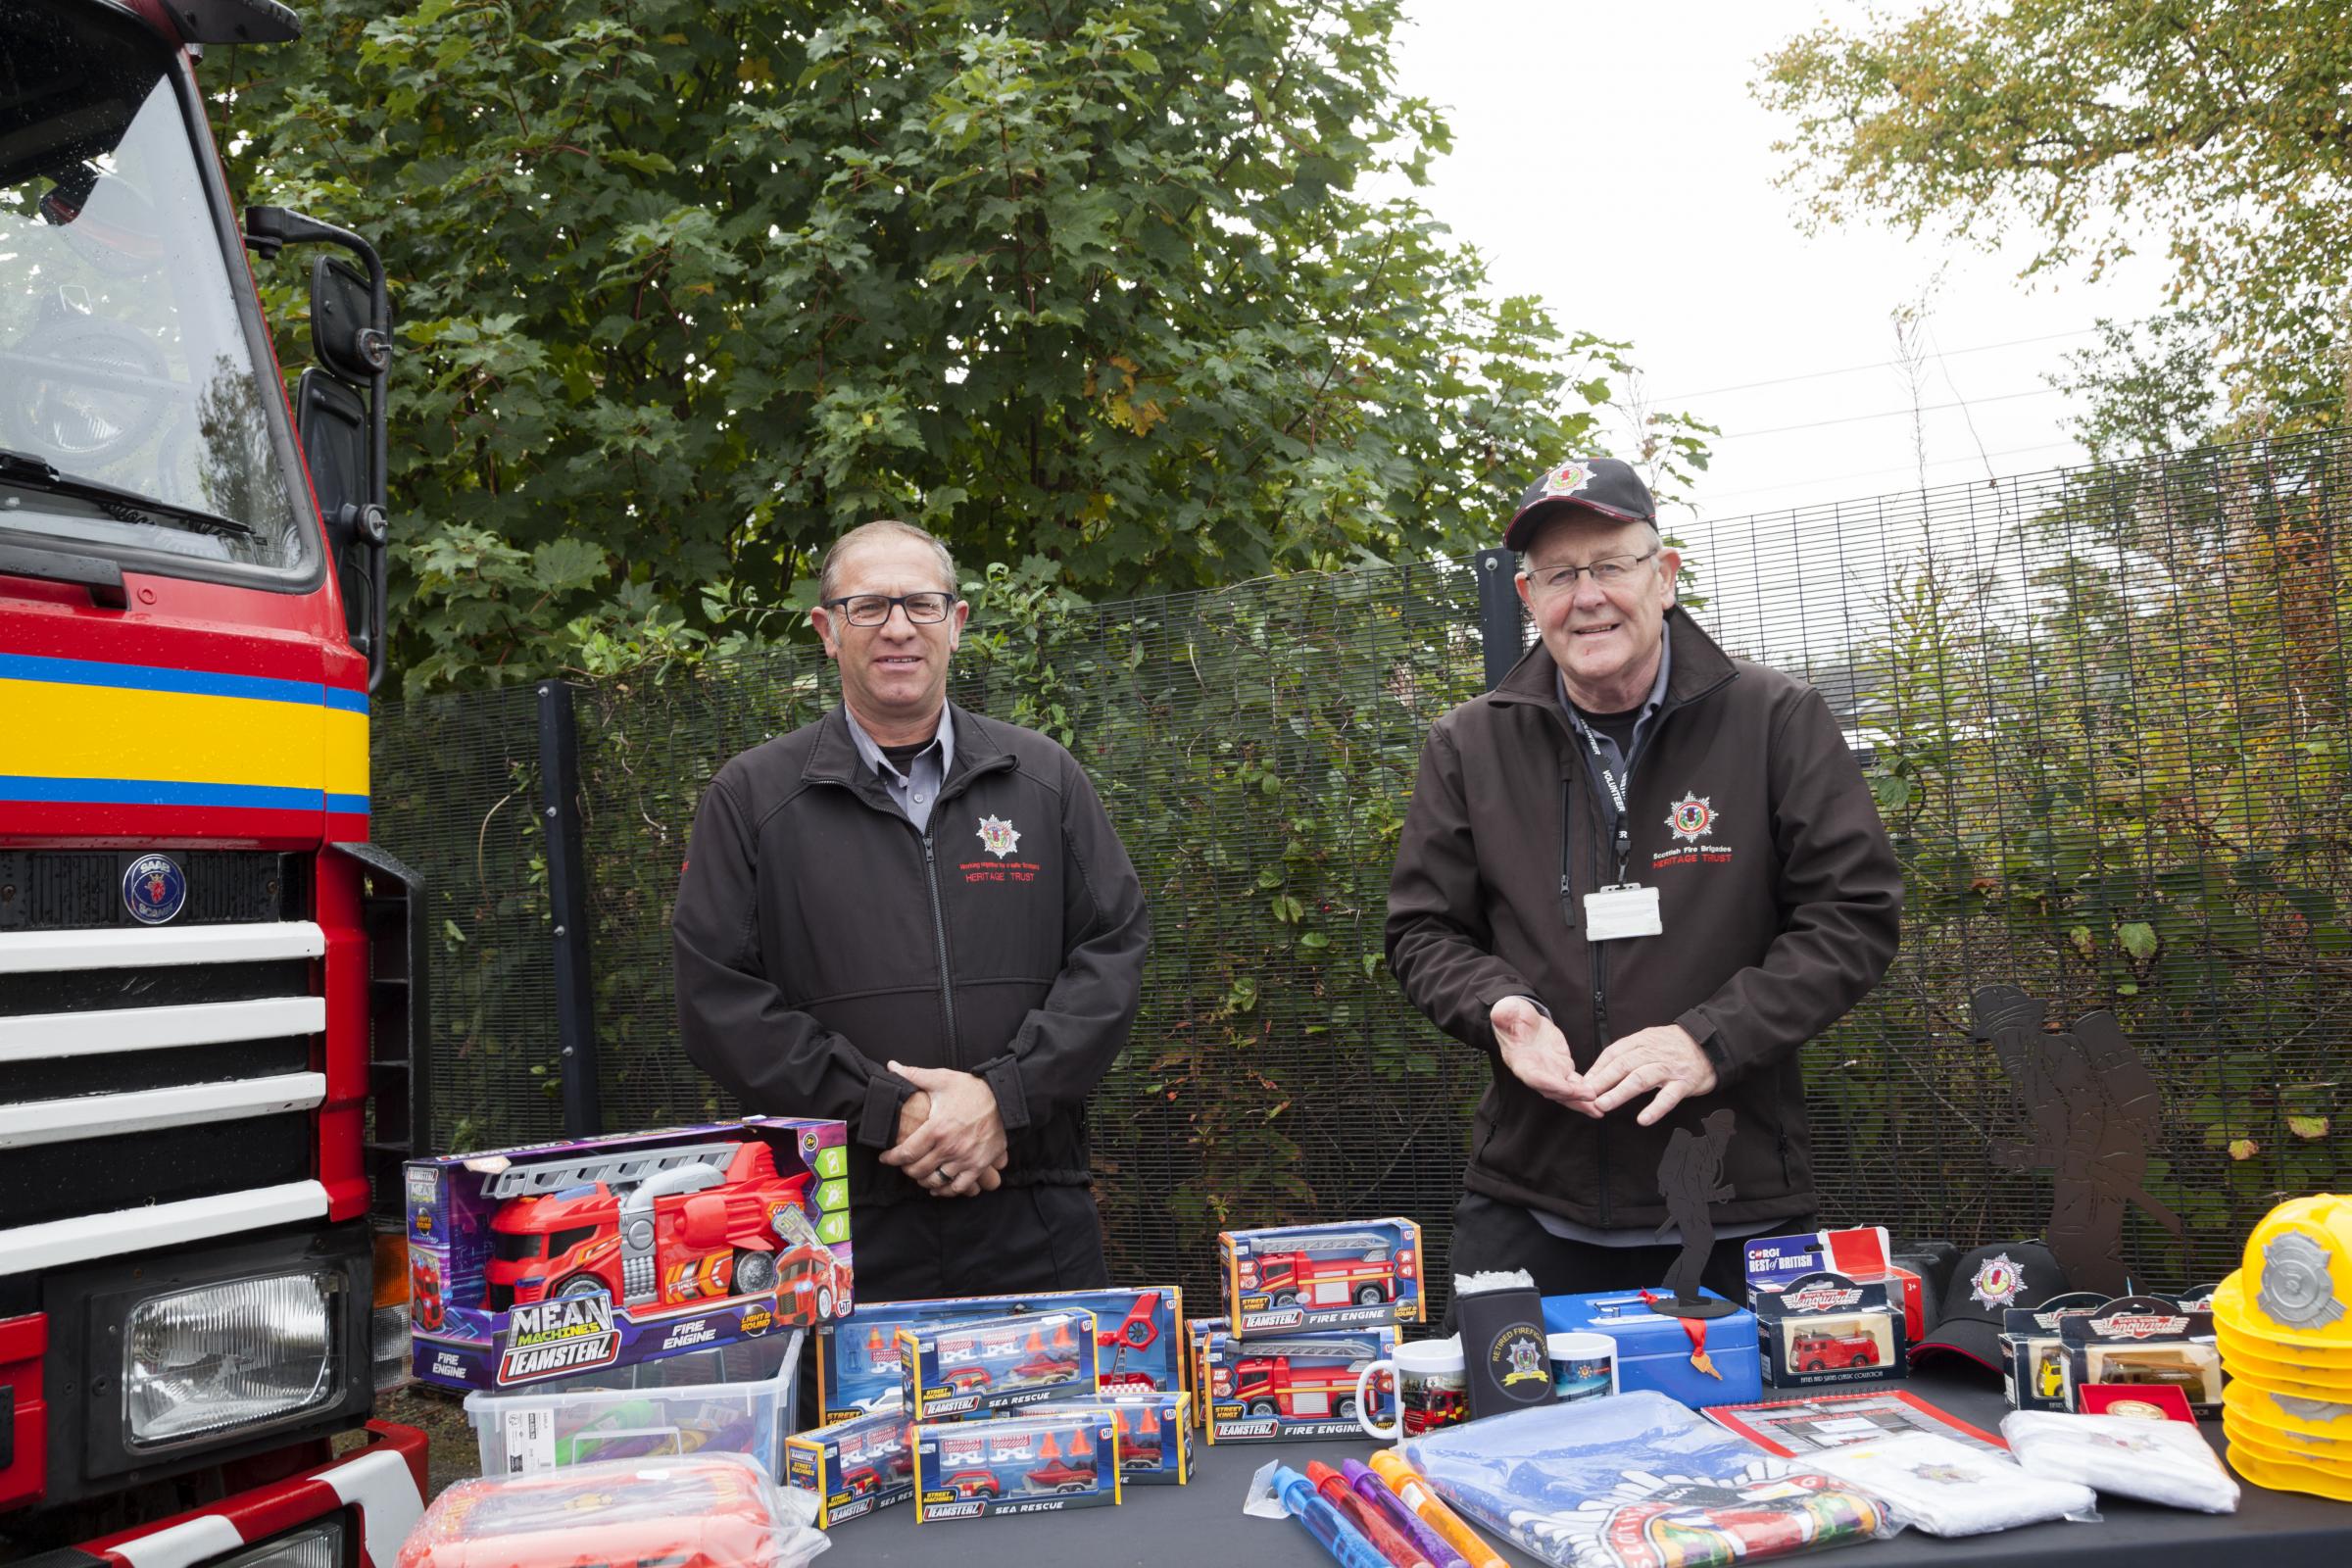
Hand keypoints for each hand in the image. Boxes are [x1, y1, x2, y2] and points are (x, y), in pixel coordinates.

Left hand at [879, 1062, 1008, 1196]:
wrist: (1005, 1099)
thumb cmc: (972, 1089)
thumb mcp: (942, 1079)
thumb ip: (914, 1075)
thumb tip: (891, 1066)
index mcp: (937, 1129)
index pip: (906, 1153)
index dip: (892, 1158)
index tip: (885, 1158)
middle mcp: (950, 1148)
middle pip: (918, 1170)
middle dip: (906, 1169)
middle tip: (903, 1164)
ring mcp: (965, 1159)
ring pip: (936, 1181)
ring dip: (924, 1180)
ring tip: (919, 1174)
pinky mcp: (979, 1165)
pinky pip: (959, 1187)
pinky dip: (946, 1191)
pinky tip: (939, 1187)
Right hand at [1490, 997, 1595, 1114]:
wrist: (1521, 1020)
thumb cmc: (1512, 1016)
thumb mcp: (1506, 1011)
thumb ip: (1504, 1013)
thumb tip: (1501, 1012)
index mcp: (1520, 1061)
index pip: (1535, 1077)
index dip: (1550, 1084)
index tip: (1566, 1088)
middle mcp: (1535, 1072)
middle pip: (1554, 1090)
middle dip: (1572, 1096)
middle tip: (1590, 1098)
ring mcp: (1550, 1072)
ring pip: (1566, 1093)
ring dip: (1581, 1101)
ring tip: (1598, 1108)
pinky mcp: (1562, 1068)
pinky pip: (1575, 1084)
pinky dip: (1586, 1092)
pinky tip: (1598, 1099)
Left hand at [1583, 1024, 1716, 1125]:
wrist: (1711, 1044)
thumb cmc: (1675, 1046)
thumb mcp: (1650, 1041)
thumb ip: (1627, 1054)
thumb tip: (1599, 1071)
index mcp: (1642, 1041)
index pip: (1614, 1053)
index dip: (1598, 1068)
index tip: (1585, 1083)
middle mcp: (1654, 1053)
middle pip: (1623, 1065)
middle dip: (1603, 1080)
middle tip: (1587, 1095)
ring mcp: (1669, 1068)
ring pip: (1641, 1079)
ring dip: (1620, 1092)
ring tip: (1604, 1104)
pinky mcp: (1685, 1083)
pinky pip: (1668, 1097)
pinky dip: (1655, 1108)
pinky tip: (1643, 1119)